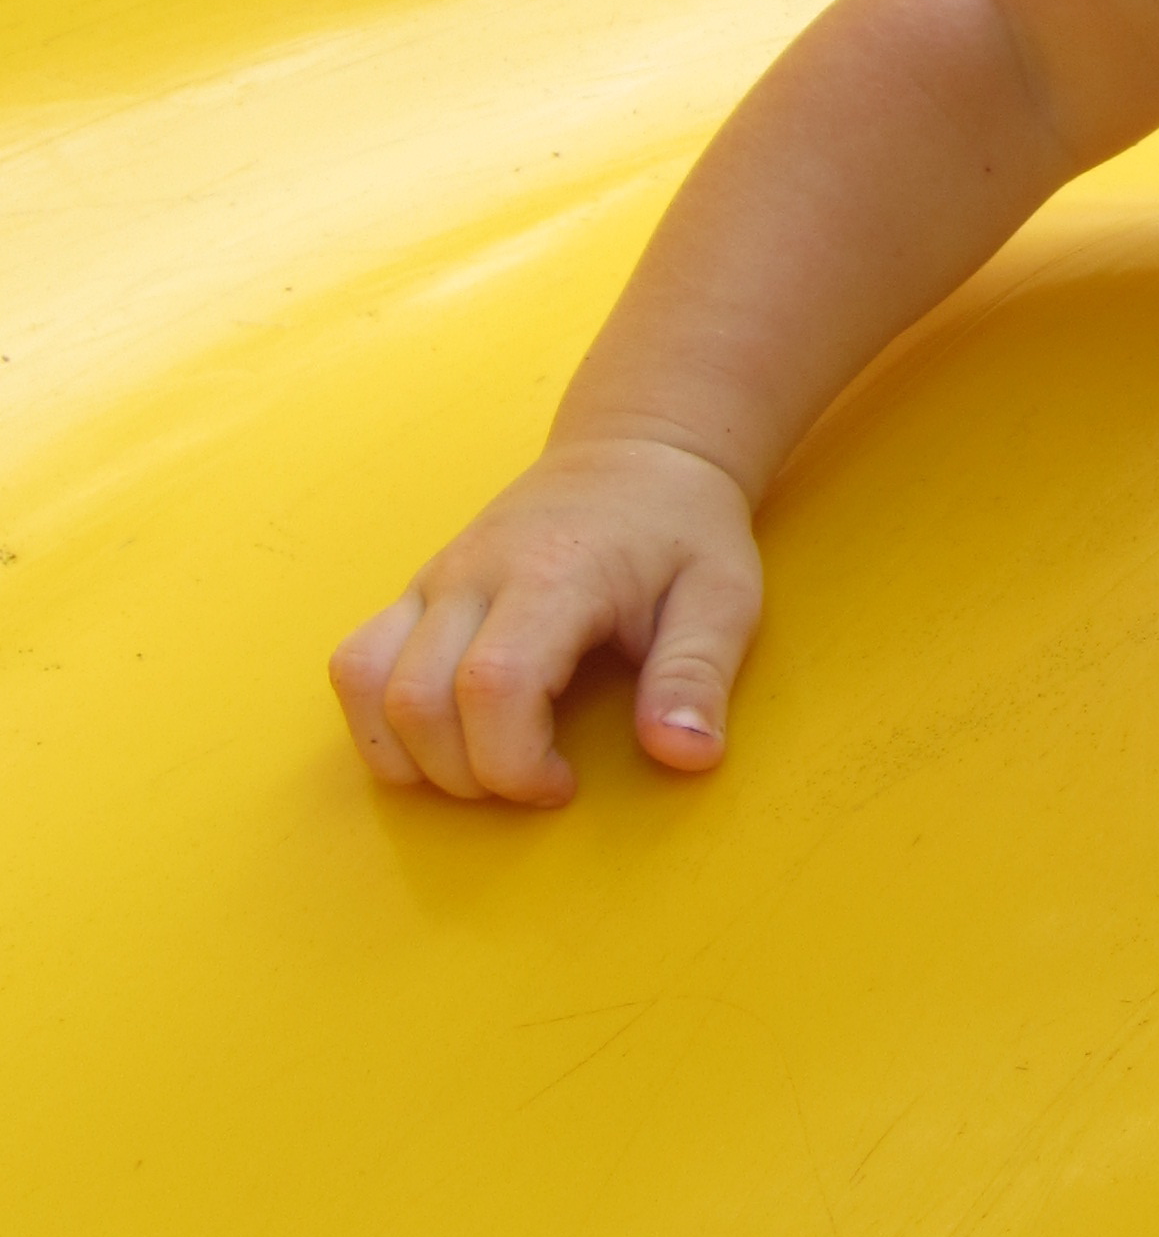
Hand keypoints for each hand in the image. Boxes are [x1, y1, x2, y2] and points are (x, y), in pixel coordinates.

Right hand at [328, 438, 764, 804]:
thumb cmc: (683, 528)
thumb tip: (684, 755)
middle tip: (534, 778)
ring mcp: (435, 578)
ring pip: (365, 682)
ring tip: (486, 761)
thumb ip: (698, 675)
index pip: (493, 686)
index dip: (516, 764)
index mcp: (554, 572)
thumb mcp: (724, 595)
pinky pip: (356, 663)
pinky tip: (444, 737)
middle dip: (467, 775)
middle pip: (417, 699)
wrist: (637, 452)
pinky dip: (380, 721)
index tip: (565, 784)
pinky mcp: (416, 590)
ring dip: (412, 755)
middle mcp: (475, 572)